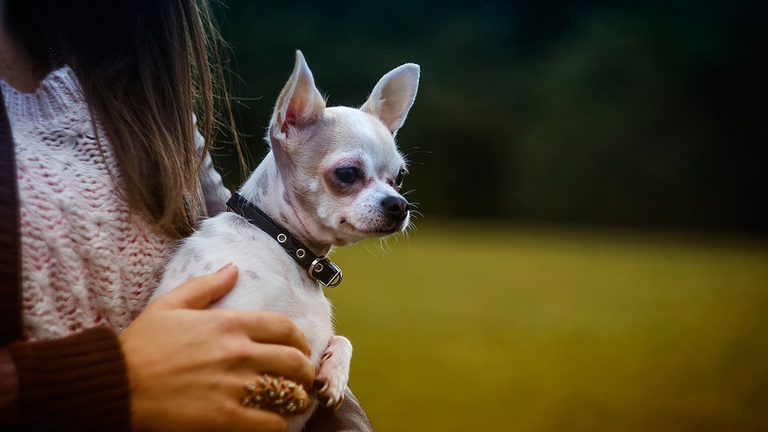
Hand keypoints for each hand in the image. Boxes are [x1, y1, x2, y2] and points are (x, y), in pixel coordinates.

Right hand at [119, 263, 314, 431]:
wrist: (115, 384)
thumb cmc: (140, 345)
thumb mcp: (171, 304)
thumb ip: (207, 286)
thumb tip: (233, 269)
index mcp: (229, 323)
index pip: (285, 327)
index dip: (300, 340)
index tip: (299, 349)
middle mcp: (239, 352)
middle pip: (295, 361)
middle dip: (306, 371)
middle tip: (303, 379)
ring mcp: (235, 386)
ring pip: (289, 392)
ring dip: (298, 398)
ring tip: (296, 402)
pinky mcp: (225, 417)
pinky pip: (269, 423)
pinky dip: (278, 424)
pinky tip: (274, 423)